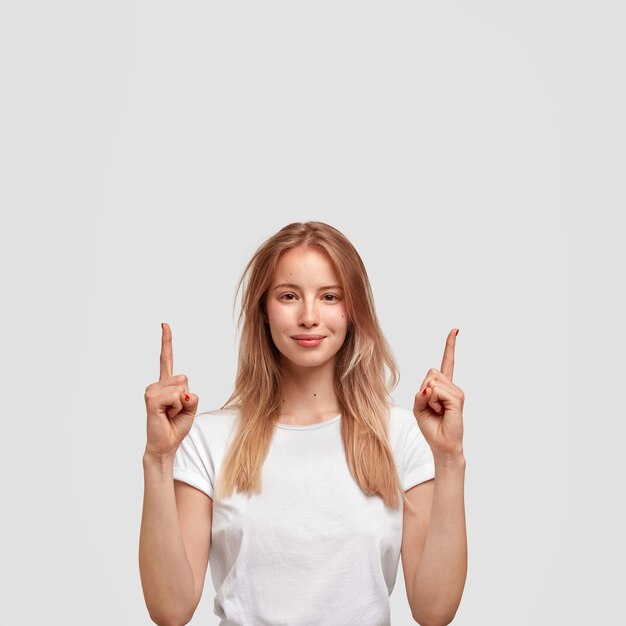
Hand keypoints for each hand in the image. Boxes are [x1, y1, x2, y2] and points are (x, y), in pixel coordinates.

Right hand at [143, 322, 198, 458]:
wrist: (166, 444)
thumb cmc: (176, 426)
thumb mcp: (191, 408)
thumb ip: (191, 397)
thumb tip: (183, 393)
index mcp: (166, 384)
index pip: (166, 359)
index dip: (166, 341)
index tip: (164, 324)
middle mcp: (157, 384)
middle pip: (184, 378)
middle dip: (186, 397)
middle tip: (175, 411)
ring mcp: (152, 390)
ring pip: (181, 387)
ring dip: (182, 405)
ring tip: (170, 414)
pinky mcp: (151, 399)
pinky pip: (176, 396)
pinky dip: (177, 407)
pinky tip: (166, 415)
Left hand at [412, 328, 464, 460]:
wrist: (442, 444)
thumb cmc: (431, 426)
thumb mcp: (418, 407)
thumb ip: (421, 393)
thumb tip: (430, 385)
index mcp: (443, 386)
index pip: (447, 362)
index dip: (450, 346)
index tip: (455, 330)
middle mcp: (452, 386)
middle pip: (431, 372)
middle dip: (424, 388)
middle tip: (431, 406)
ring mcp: (456, 392)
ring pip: (432, 381)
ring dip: (428, 397)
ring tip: (437, 410)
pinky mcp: (458, 399)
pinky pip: (437, 390)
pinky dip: (433, 400)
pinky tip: (440, 411)